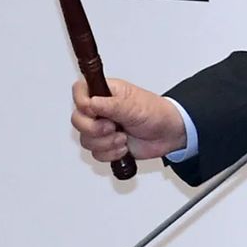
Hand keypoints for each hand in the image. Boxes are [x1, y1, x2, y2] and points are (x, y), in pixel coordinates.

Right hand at [70, 79, 187, 162]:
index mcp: (105, 92)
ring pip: (85, 140)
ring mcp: (102, 128)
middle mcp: (100, 110)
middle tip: (112, 127)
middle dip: (94, 129)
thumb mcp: (133, 106)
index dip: (81, 103)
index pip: (79, 91)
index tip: (94, 111)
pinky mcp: (107, 145)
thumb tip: (90, 103)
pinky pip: (96, 154)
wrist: (168, 134)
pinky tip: (124, 148)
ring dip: (105, 143)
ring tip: (123, 138)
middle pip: (77, 120)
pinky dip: (110, 154)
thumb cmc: (155, 113)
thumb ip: (110, 105)